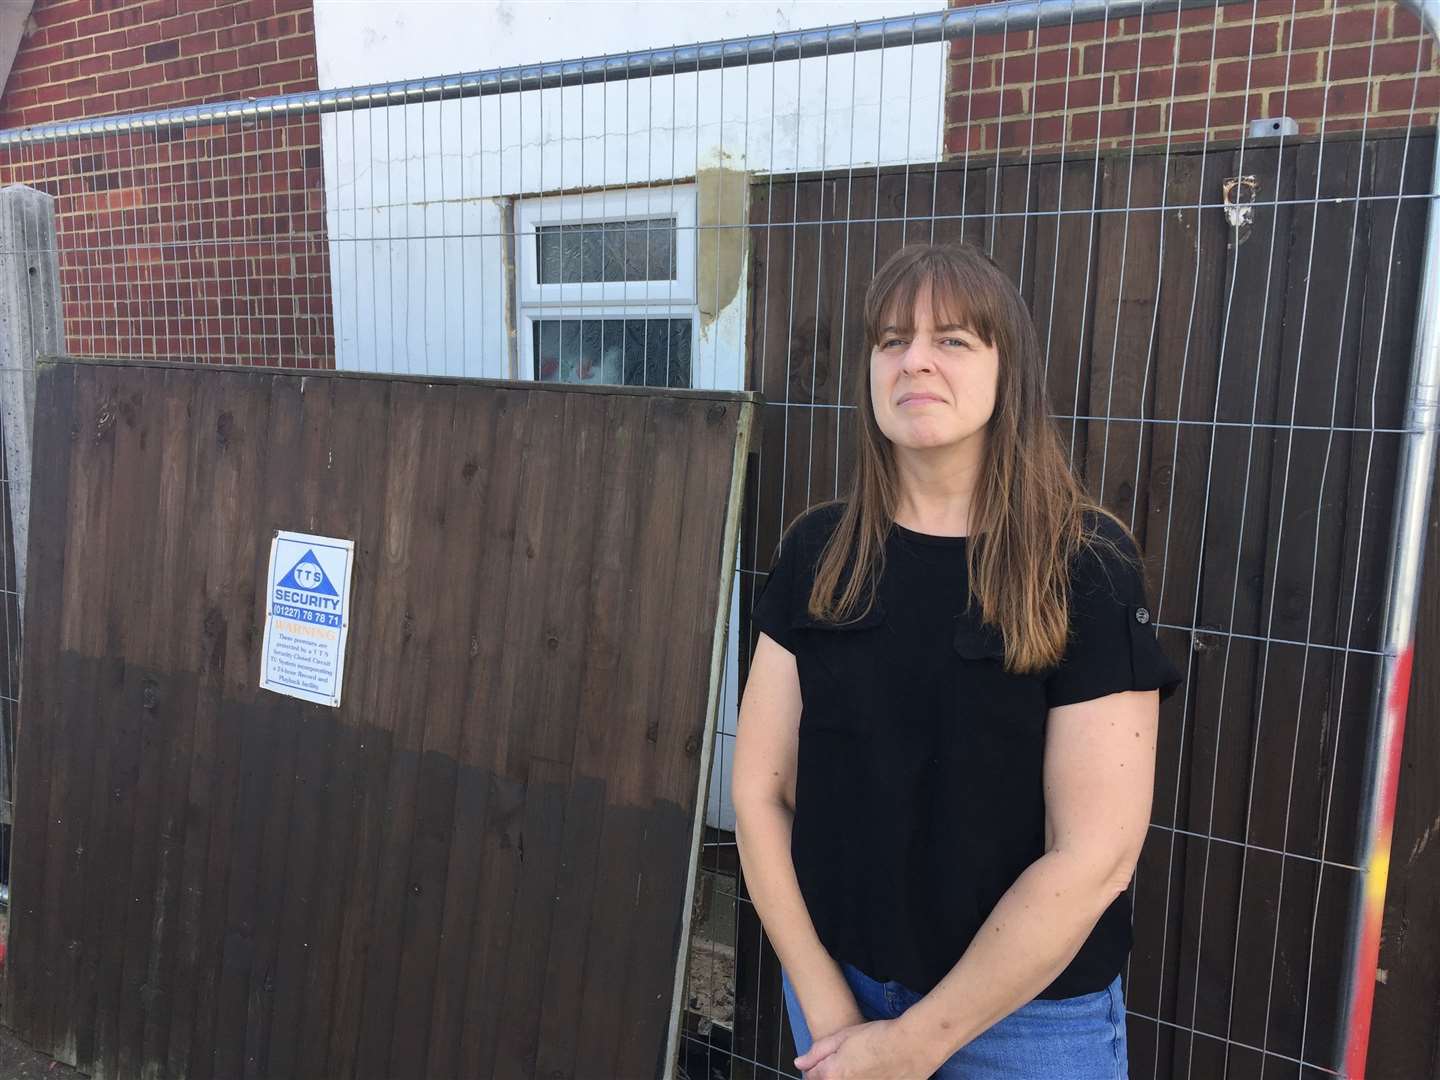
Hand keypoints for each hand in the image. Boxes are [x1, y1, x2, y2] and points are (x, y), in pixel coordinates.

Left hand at [793, 1018, 942, 1078]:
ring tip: (863, 1064)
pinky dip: (867, 1079)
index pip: (811, 1077)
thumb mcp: (842, 1036)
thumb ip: (817, 1052)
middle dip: (832, 1074)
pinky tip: (874, 1071)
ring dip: (849, 1077)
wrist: (913, 1045)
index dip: (815, 1068)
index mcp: (832, 1075)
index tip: (822, 1062)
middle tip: (848, 1061)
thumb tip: (799, 1063)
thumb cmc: (878, 1038)